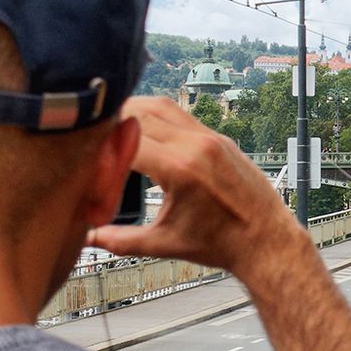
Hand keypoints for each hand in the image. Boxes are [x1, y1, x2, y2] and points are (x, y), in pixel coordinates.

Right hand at [87, 97, 307, 283]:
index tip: (83, 155)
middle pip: (139, 112)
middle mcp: (196, 145)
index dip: (99, 146)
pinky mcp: (220, 138)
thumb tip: (87, 238)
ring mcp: (211, 138)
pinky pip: (181, 115)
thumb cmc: (222, 245)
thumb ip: (121, 240)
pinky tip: (143, 130)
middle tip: (90, 135)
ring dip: (134, 110)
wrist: (267, 241)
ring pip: (161, 105)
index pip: (125, 141)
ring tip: (112, 127)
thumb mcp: (165, 244)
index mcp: (180, 169)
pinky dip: (158, 116)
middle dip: (111, 122)